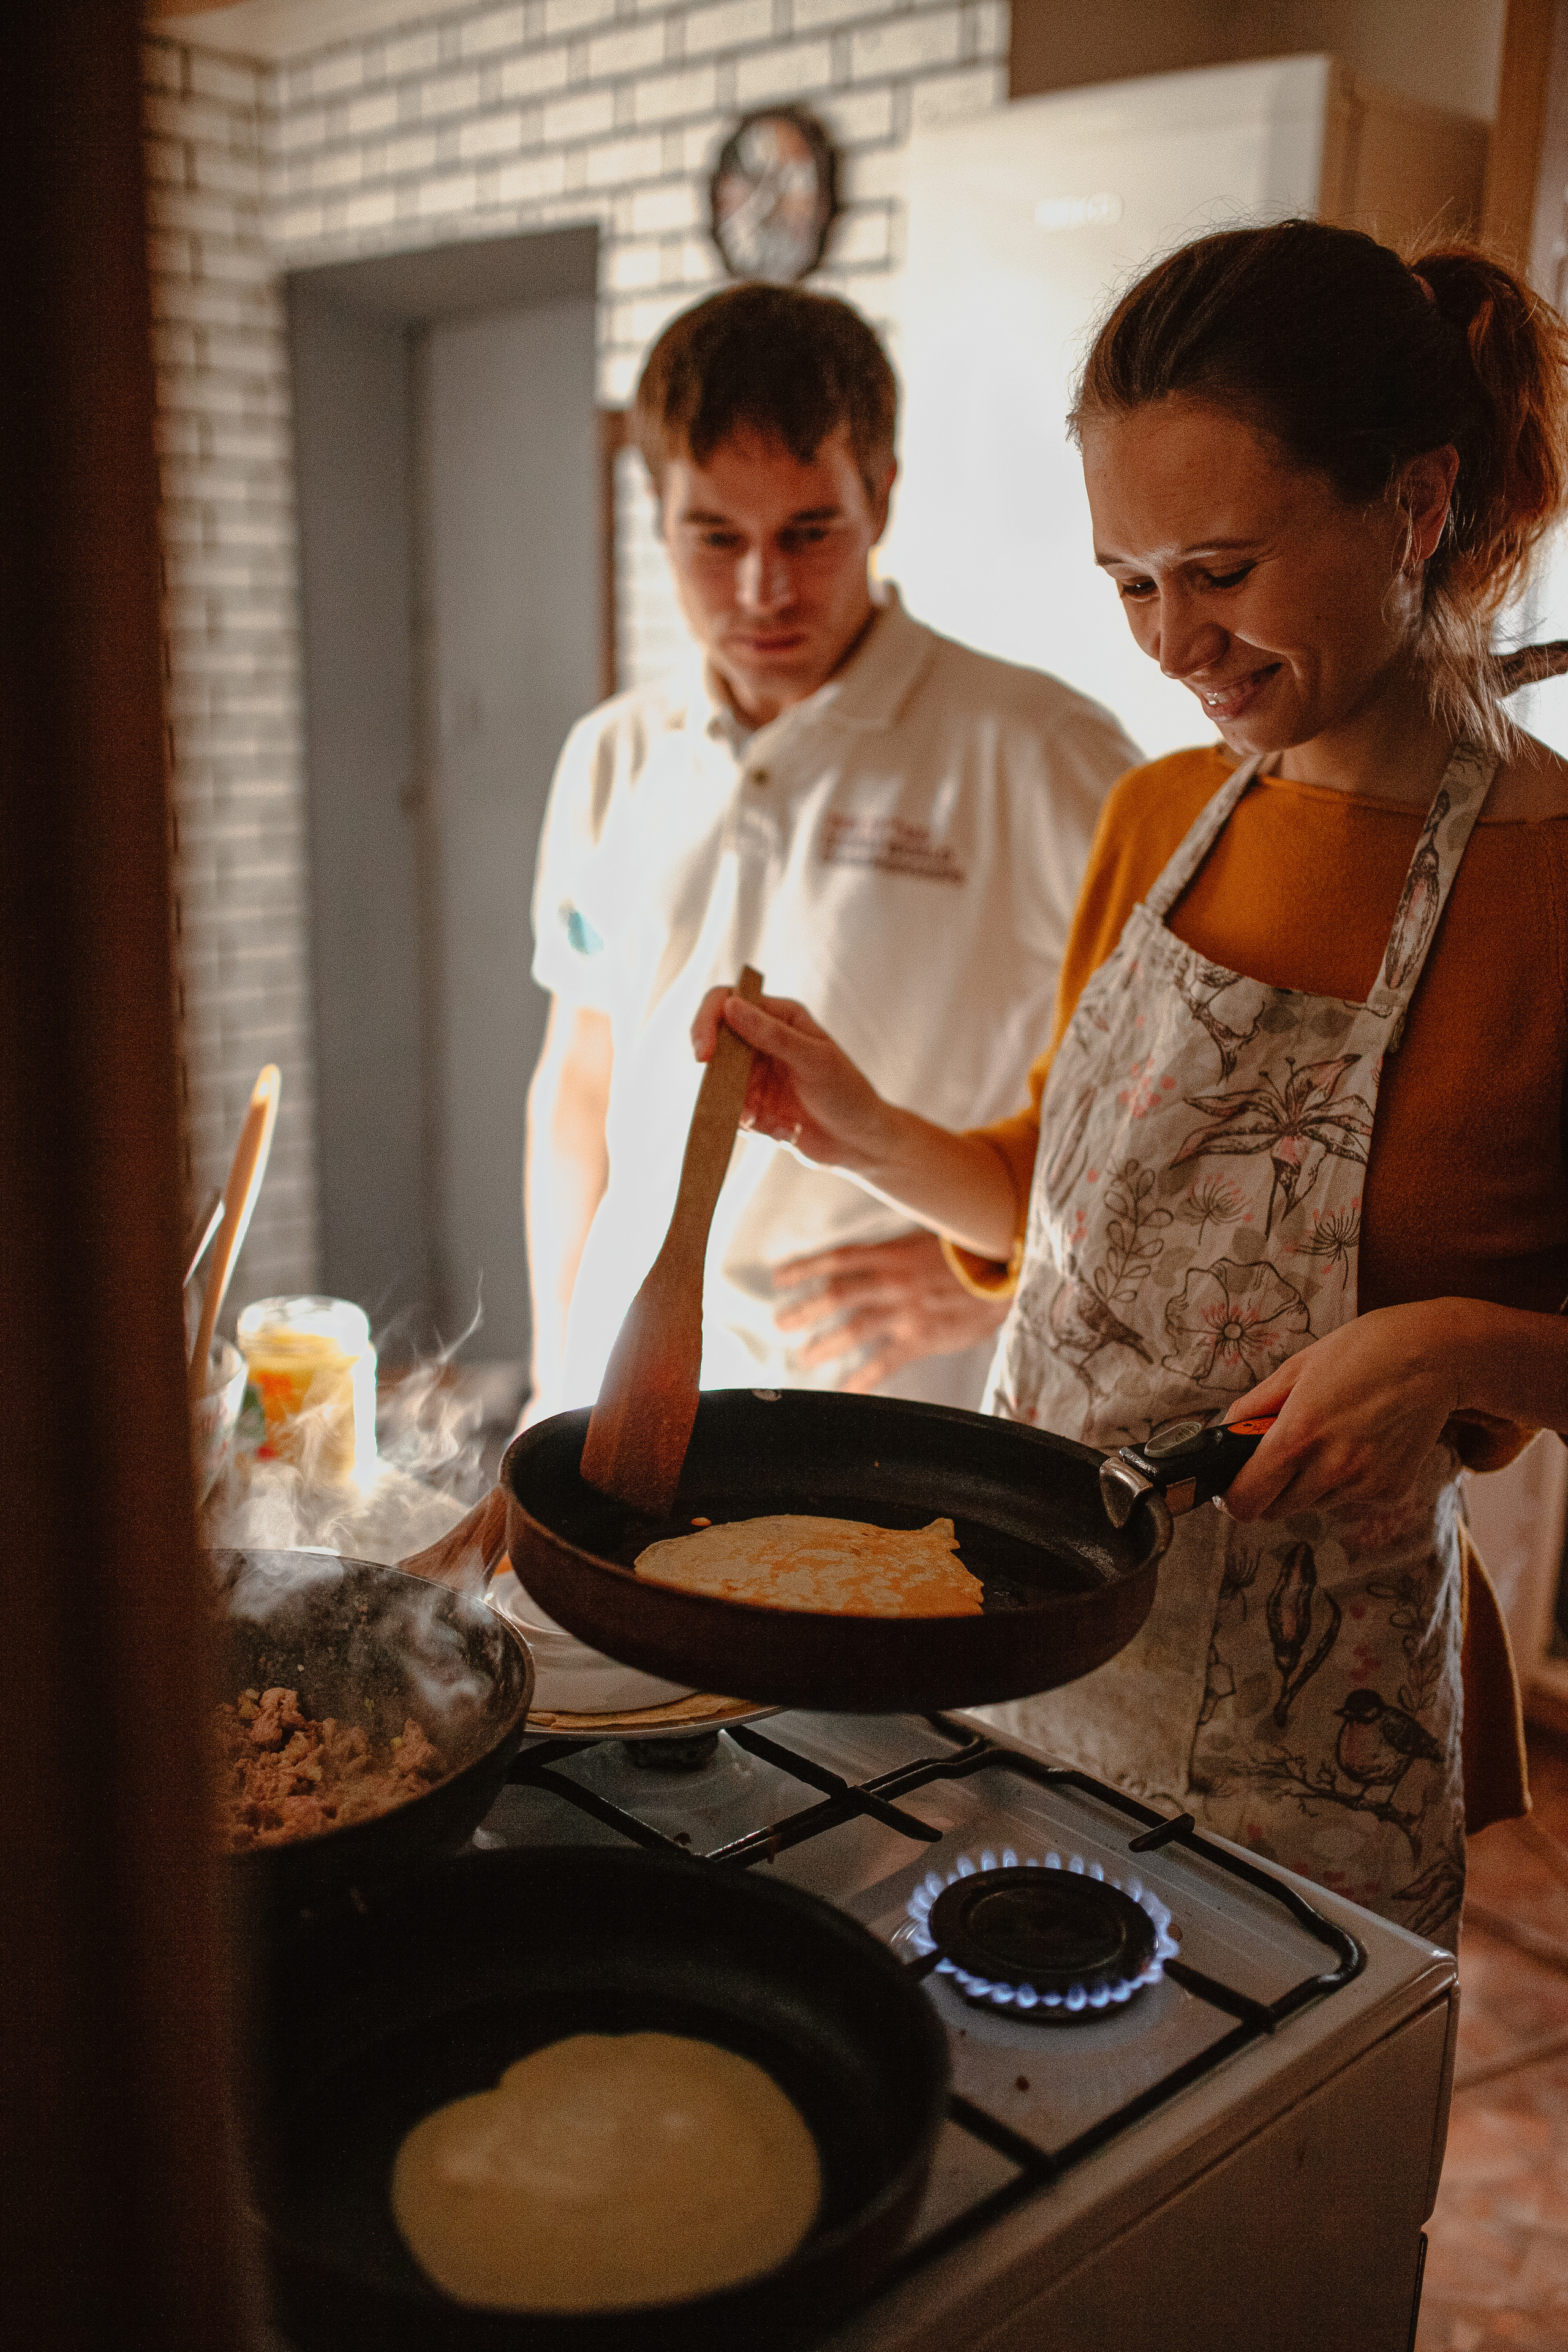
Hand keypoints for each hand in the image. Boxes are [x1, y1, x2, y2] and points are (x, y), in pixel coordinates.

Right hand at [691, 987, 893, 1171]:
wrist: (860, 1141)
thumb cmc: (847, 1093)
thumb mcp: (814, 1060)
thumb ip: (771, 1034)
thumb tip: (730, 1006)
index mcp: (779, 1018)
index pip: (727, 1002)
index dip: (707, 1022)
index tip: (704, 1055)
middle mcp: (763, 1041)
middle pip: (716, 1045)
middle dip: (721, 1079)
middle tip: (746, 1107)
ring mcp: (756, 1074)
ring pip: (720, 1085)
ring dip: (743, 1109)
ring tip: (778, 1124)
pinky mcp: (753, 1104)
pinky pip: (732, 1113)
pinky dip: (754, 1127)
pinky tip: (786, 1132)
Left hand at [772, 1232, 1009, 1391]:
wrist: (1010, 1271)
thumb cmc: (971, 1254)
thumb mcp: (928, 1240)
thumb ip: (895, 1253)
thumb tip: (868, 1261)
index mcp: (892, 1254)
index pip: (838, 1258)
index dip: (805, 1267)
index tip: (779, 1278)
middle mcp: (893, 1281)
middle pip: (837, 1294)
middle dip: (805, 1310)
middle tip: (781, 1324)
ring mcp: (907, 1310)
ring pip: (854, 1328)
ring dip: (825, 1344)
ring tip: (804, 1356)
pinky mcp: (923, 1338)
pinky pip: (886, 1361)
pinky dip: (865, 1376)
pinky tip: (849, 1389)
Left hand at [1219, 1303, 1462, 1524]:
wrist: (1435, 1357)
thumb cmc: (1363, 1351)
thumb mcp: (1296, 1368)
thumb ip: (1253, 1408)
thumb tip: (1223, 1435)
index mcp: (1298, 1436)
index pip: (1247, 1500)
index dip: (1233, 1496)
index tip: (1233, 1484)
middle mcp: (1331, 1469)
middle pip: (1276, 1509)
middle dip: (1270, 1487)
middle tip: (1284, 1452)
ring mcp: (1363, 1485)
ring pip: (1313, 1504)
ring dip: (1309, 1482)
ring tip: (1332, 1435)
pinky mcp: (1390, 1491)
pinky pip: (1349, 1498)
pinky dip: (1346, 1480)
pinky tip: (1361, 1442)